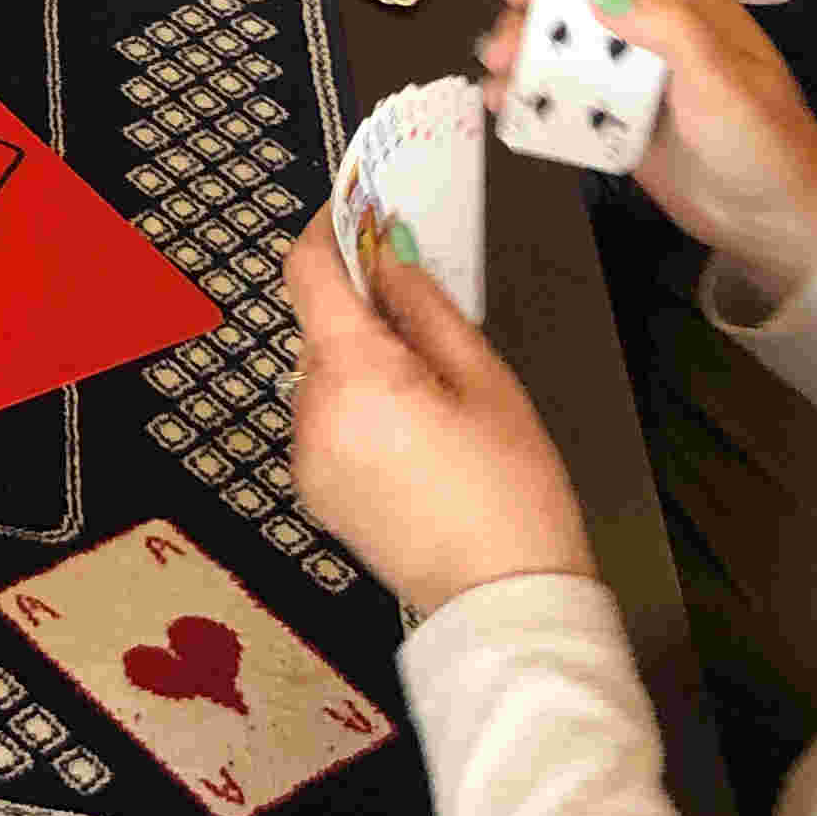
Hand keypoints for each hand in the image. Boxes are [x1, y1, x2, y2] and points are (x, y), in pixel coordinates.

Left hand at [281, 221, 595, 619]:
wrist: (503, 602)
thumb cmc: (512, 495)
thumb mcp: (486, 381)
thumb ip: (425, 307)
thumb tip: (388, 255)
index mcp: (355, 378)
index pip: (308, 274)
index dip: (327, 233)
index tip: (354, 213)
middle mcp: (312, 413)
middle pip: (318, 327)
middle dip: (362, 311)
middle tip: (423, 315)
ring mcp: (304, 454)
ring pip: (321, 374)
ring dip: (360, 364)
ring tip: (433, 399)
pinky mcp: (311, 486)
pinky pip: (323, 419)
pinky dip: (355, 409)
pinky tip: (413, 439)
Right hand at [473, 0, 816, 297]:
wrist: (776, 221)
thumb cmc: (763, 138)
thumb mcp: (719, 78)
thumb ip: (665, 27)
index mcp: (685, 4)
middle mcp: (652, 31)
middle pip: (576, 3)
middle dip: (529, 14)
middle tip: (496, 41)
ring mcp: (631, 75)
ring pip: (562, 48)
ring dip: (521, 55)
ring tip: (492, 76)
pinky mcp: (615, 118)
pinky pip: (563, 98)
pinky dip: (529, 96)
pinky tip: (502, 104)